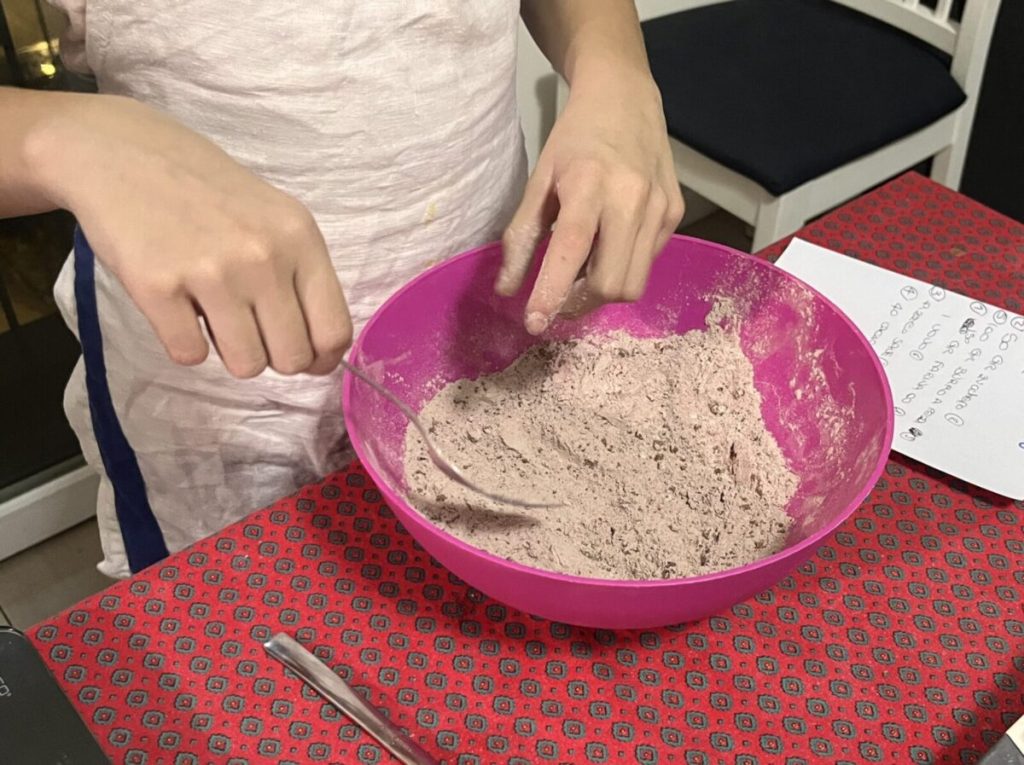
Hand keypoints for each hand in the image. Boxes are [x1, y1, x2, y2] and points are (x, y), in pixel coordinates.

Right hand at [36, 95, 351, 377]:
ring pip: (246, 365)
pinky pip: (189, 355)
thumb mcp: (275, 217)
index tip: (306, 358)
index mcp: (300, 238)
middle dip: (273, 356)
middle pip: (292, 358)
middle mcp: (263, 257)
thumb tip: (318, 351)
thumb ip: (300, 275)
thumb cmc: (206, 190)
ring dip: (229, 352)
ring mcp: (211, 272)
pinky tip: (177, 307)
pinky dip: (184, 343)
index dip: (321, 358)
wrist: (120, 152)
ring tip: (213, 315)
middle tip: (249, 330)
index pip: (334, 330)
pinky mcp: (157, 287)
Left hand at [497, 63, 683, 334]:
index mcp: (589, 186)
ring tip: (580, 275)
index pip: (571, 251)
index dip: (552, 293)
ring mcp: (660, 208)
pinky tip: (606, 249)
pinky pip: (647, 263)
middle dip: (579, 303)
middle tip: (557, 297)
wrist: (625, 97)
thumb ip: (522, 235)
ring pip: (633, 284)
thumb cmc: (574, 139)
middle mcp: (632, 199)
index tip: (534, 324)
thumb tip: (507, 290)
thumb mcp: (539, 179)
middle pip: (610, 284)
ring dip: (601, 294)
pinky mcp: (675, 214)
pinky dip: (621, 270)